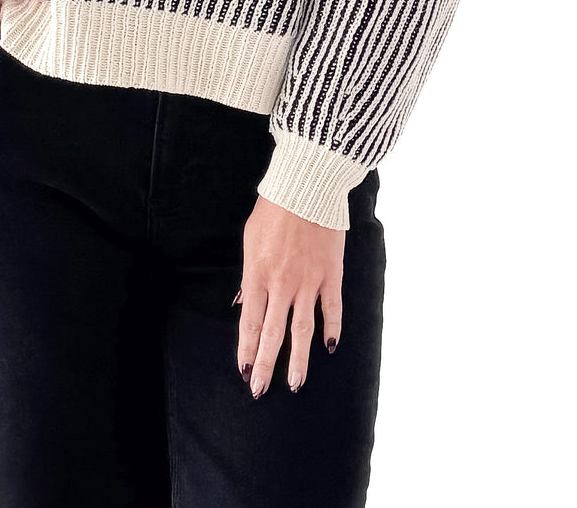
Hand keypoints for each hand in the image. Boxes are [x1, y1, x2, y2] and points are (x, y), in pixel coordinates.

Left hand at [235, 194, 344, 396]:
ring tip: (295, 384)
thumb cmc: (273, 209)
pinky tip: (329, 347)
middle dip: (266, 365)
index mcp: (257, 274)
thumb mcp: (249, 239)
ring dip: (297, 360)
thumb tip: (244, 302)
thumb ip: (248, 276)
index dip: (247, 350)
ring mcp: (308, 281)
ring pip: (302, 330)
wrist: (306, 186)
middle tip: (261, 390)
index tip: (245, 372)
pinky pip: (332, 308)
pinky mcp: (330, 274)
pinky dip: (332, 328)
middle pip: (272, 334)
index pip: (250, 323)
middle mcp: (281, 284)